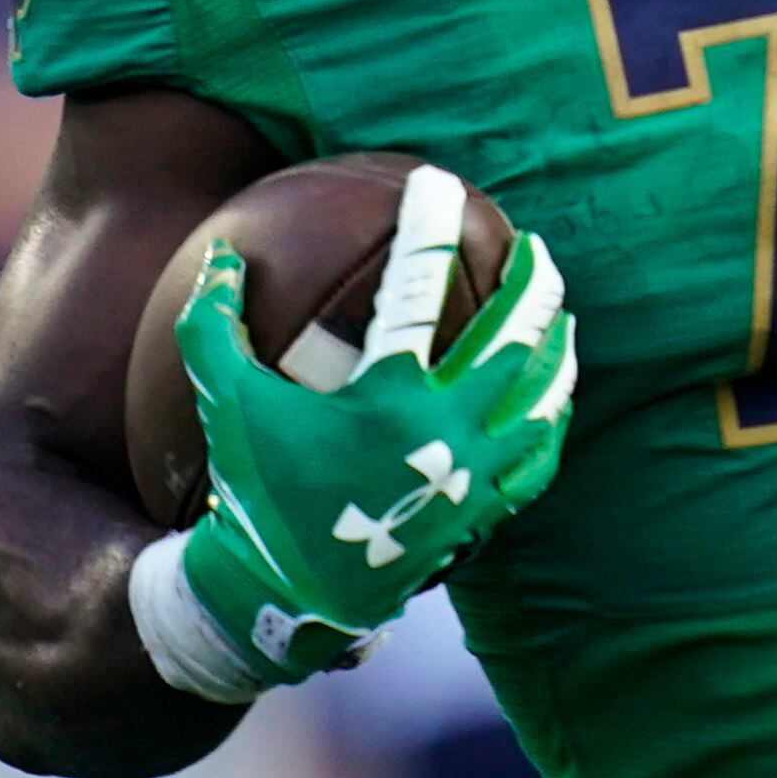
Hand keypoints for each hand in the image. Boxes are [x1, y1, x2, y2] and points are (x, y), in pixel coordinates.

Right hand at [171, 175, 575, 685]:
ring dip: (555, 346)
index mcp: (387, 397)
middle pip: (512, 337)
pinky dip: (552, 420)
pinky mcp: (480, 514)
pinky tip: (554, 397)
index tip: (437, 182)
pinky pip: (538, 460)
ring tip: (561, 312)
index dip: (428, 224)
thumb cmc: (254, 491)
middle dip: (531, 282)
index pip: (417, 287)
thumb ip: (215, 323)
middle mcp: (443, 432)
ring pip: (540, 397)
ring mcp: (470, 477)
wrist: (281, 596)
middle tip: (533, 246)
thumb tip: (224, 254)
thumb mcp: (225, 402)